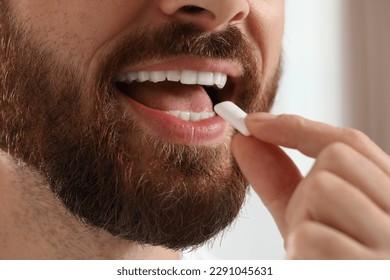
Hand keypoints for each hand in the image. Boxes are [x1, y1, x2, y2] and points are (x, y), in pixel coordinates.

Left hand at [232, 113, 389, 258]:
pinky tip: (316, 267)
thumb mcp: (304, 217)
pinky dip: (300, 251)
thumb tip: (246, 140)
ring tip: (317, 252)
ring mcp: (389, 245)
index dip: (296, 128)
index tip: (253, 123)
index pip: (349, 143)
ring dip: (303, 221)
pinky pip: (312, 235)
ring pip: (323, 189)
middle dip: (306, 187)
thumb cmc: (326, 260)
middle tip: (309, 224)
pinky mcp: (368, 269)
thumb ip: (278, 179)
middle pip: (335, 159)